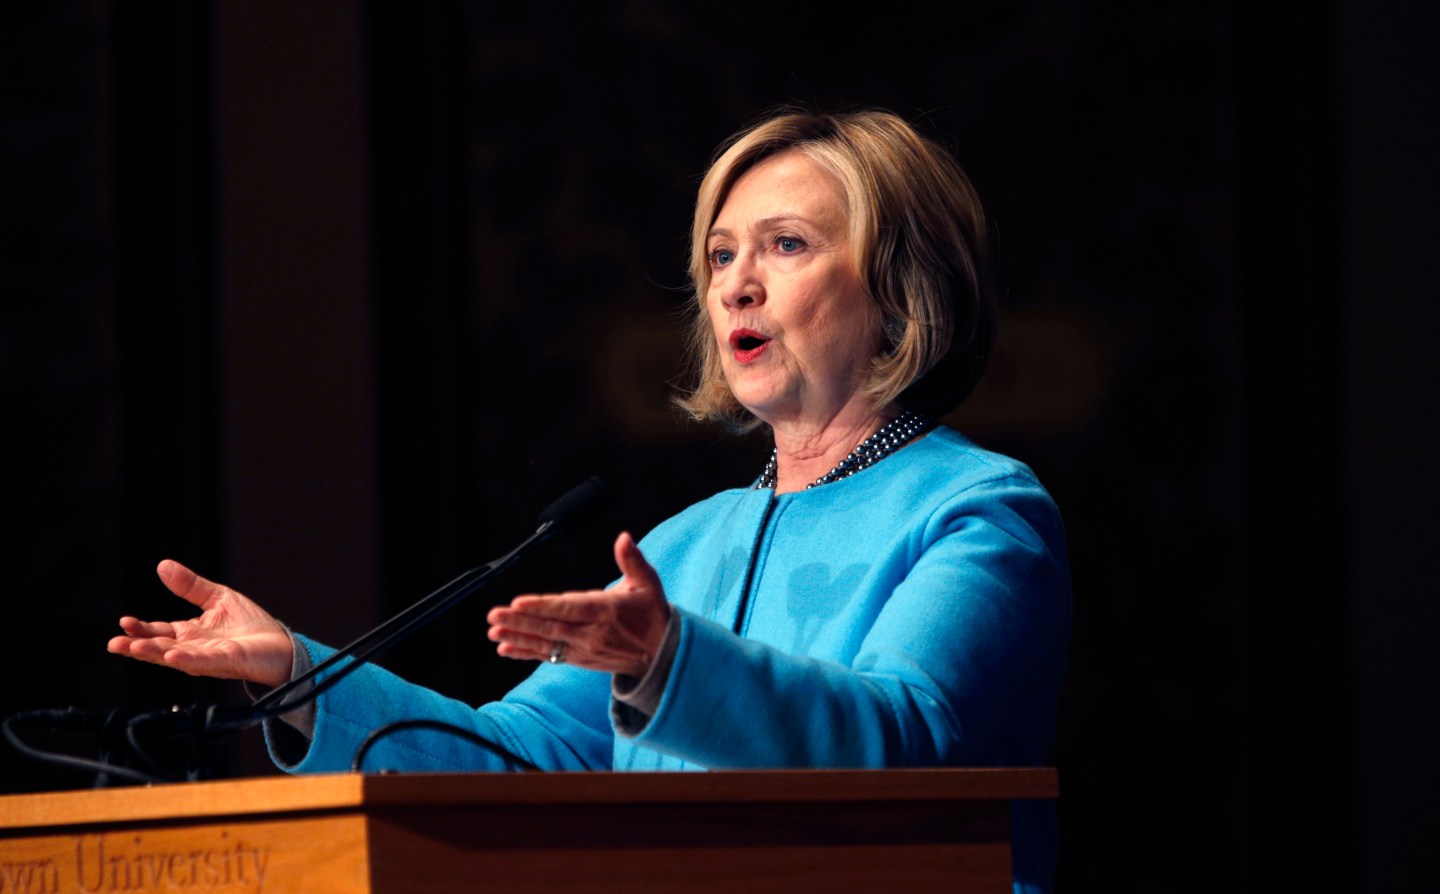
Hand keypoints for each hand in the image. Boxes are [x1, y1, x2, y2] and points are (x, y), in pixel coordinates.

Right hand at [107, 560, 293, 687]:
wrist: (280, 645)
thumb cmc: (250, 627)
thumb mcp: (217, 598)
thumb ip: (190, 586)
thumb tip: (163, 565)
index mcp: (189, 634)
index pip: (158, 632)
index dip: (141, 628)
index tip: (123, 622)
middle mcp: (193, 649)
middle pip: (160, 648)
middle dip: (137, 646)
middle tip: (115, 643)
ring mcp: (208, 658)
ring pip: (176, 657)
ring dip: (155, 653)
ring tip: (135, 647)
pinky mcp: (227, 662)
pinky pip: (204, 662)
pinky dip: (187, 659)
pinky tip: (173, 657)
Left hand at [487, 532, 669, 677]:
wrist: (661, 656)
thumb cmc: (651, 614)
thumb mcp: (648, 584)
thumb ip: (632, 560)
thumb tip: (624, 537)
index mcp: (606, 611)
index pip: (569, 608)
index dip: (542, 607)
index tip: (519, 602)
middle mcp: (592, 633)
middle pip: (550, 627)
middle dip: (520, 622)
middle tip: (494, 616)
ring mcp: (584, 649)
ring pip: (546, 643)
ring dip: (518, 637)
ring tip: (494, 632)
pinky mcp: (579, 659)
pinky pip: (549, 656)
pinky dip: (526, 652)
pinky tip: (505, 648)